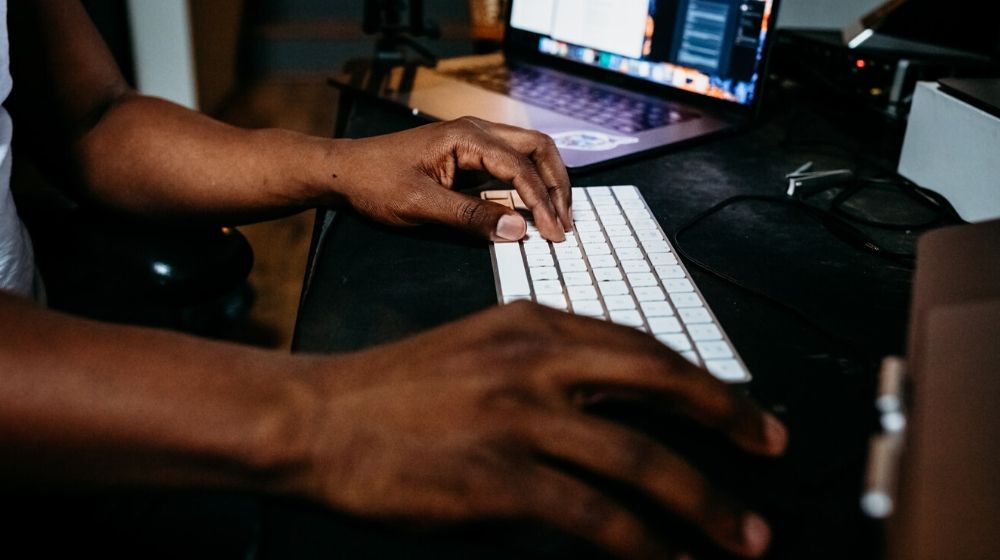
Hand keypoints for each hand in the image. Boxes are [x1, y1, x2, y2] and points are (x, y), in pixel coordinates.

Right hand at [294, 303, 787, 558]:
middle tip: (775, 452)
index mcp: (535, 323)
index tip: (745, 412)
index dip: (704, 382)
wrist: (318, 419)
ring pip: (641, 462)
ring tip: (745, 539)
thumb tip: (614, 412)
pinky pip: (596, 518)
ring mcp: (521, 420)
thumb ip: (546, 366)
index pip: (642, 346)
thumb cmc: (395, 389)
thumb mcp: (480, 348)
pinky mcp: (500, 481)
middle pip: (660, 386)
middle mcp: (537, 361)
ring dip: (705, 505)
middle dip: (729, 423)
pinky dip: (645, 547)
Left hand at [334, 117, 572, 241]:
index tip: (553, 234)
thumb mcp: (421, 205)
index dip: (542, 202)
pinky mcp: (469, 153)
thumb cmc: (375, 183)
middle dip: (557, 184)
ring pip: (529, 152)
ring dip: (547, 182)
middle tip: (565, 223)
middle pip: (538, 148)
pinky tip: (532, 207)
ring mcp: (474, 139)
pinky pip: (512, 162)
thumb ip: (470, 217)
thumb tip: (518, 230)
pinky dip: (529, 183)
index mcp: (466, 137)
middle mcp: (476, 130)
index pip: (521, 167)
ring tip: (556, 217)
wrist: (345, 171)